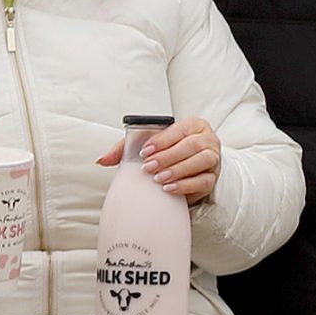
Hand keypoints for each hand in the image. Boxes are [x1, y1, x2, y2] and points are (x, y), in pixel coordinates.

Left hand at [94, 116, 221, 204]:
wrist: (189, 170)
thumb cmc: (169, 152)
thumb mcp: (149, 146)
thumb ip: (125, 149)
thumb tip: (102, 160)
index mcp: (193, 125)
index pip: (179, 129)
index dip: (162, 140)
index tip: (144, 151)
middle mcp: (207, 139)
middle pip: (191, 145)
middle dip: (168, 156)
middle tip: (148, 167)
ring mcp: (213, 159)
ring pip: (201, 161)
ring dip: (178, 170)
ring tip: (158, 178)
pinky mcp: (212, 178)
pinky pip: (203, 181)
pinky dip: (185, 185)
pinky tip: (169, 188)